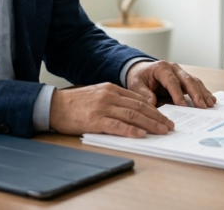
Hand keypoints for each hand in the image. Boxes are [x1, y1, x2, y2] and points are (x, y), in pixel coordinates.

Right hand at [49, 83, 174, 137]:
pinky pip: (117, 126)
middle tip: (170, 126)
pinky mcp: (95, 120)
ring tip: (162, 131)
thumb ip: (113, 100)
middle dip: (157, 117)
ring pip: (132, 115)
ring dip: (150, 124)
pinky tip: (141, 135)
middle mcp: (109, 96)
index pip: (138, 98)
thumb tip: (132, 112)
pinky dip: (131, 130)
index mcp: (111, 88)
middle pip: (139, 106)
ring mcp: (103, 107)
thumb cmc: (74, 104)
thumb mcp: (96, 95)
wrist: (53, 106)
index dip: (154, 108)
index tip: (164, 116)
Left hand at [126, 61, 216, 108]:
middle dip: (196, 93)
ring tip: (210, 104)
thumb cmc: (139, 78)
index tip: (183, 106)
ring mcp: (181, 73)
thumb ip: (143, 93)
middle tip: (202, 106)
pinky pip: (196, 85)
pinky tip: (211, 100)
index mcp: (161, 68)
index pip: (171, 81)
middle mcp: (174, 68)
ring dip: (203, 93)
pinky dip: (203, 92)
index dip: (177, 93)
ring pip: (194, 82)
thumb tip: (152, 103)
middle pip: (187, 80)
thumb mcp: (135, 85)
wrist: (141, 71)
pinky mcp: (185, 79)